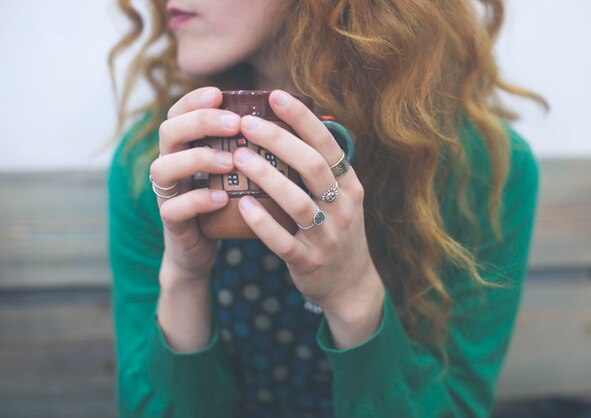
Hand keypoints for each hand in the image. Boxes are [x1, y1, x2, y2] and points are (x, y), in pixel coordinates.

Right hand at [150, 87, 239, 283]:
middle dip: (200, 122)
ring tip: (230, 161)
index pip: (179, 113)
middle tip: (234, 123)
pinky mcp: (171, 222)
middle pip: (168, 131)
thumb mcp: (232, 172)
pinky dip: (198, 201)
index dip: (194, 100)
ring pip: (162, 168)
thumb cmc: (224, 203)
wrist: (202, 249)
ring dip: (197, 159)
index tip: (219, 93)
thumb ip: (243, 146)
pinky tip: (222, 198)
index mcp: (184, 148)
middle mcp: (170, 165)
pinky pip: (174, 208)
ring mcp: (167, 194)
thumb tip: (282, 117)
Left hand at [233, 90, 384, 347]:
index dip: (301, 118)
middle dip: (279, 140)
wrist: (350, 285)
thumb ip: (322, 169)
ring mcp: (328, 236)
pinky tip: (244, 205)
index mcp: (349, 185)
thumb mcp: (341, 198)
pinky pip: (284, 241)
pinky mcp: (309, 262)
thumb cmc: (335, 231)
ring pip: (298, 202)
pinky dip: (263, 223)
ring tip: (238, 157)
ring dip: (267, 177)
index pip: (327, 144)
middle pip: (312, 166)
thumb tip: (289, 126)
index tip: (274, 95)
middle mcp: (343, 207)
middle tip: (246, 123)